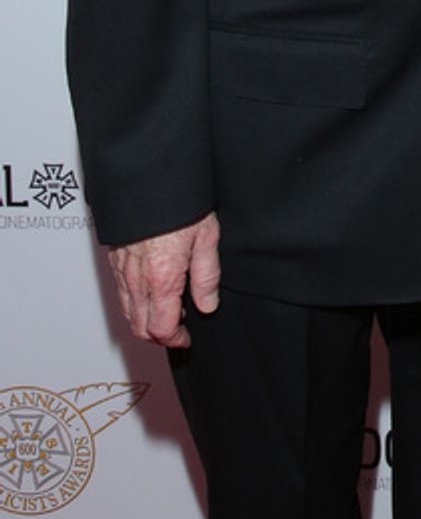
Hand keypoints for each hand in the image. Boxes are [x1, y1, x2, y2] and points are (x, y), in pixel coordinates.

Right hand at [108, 211, 220, 348]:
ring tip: (167, 309)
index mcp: (162, 279)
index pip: (162, 328)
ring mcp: (122, 270)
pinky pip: (121, 293)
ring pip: (127, 312)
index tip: (186, 338)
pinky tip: (150, 290)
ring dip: (145, 320)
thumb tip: (207, 305)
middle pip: (140, 327)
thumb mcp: (207, 237)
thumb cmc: (180, 203)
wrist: (149, 178)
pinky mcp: (114, 260)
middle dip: (159, 335)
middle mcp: (137, 279)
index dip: (175, 339)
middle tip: (178, 328)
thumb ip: (207, 276)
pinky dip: (133, 303)